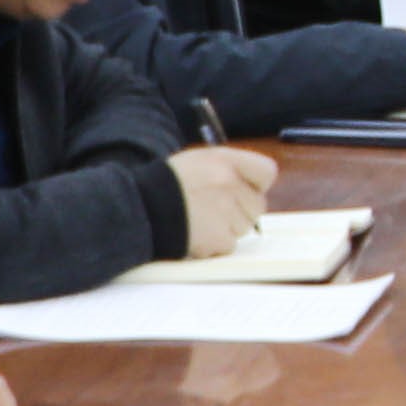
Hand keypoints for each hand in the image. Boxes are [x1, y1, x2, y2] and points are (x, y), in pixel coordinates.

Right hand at [166, 142, 278, 257]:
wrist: (139, 209)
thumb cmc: (167, 185)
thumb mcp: (198, 163)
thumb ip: (228, 170)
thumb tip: (254, 187)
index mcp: (225, 161)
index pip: (266, 171)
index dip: (256, 184)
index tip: (245, 190)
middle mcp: (229, 183)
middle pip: (257, 205)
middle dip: (241, 211)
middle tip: (214, 210)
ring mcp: (226, 211)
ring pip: (244, 227)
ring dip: (227, 228)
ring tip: (200, 220)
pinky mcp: (219, 237)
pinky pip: (229, 244)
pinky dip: (215, 244)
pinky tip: (196, 233)